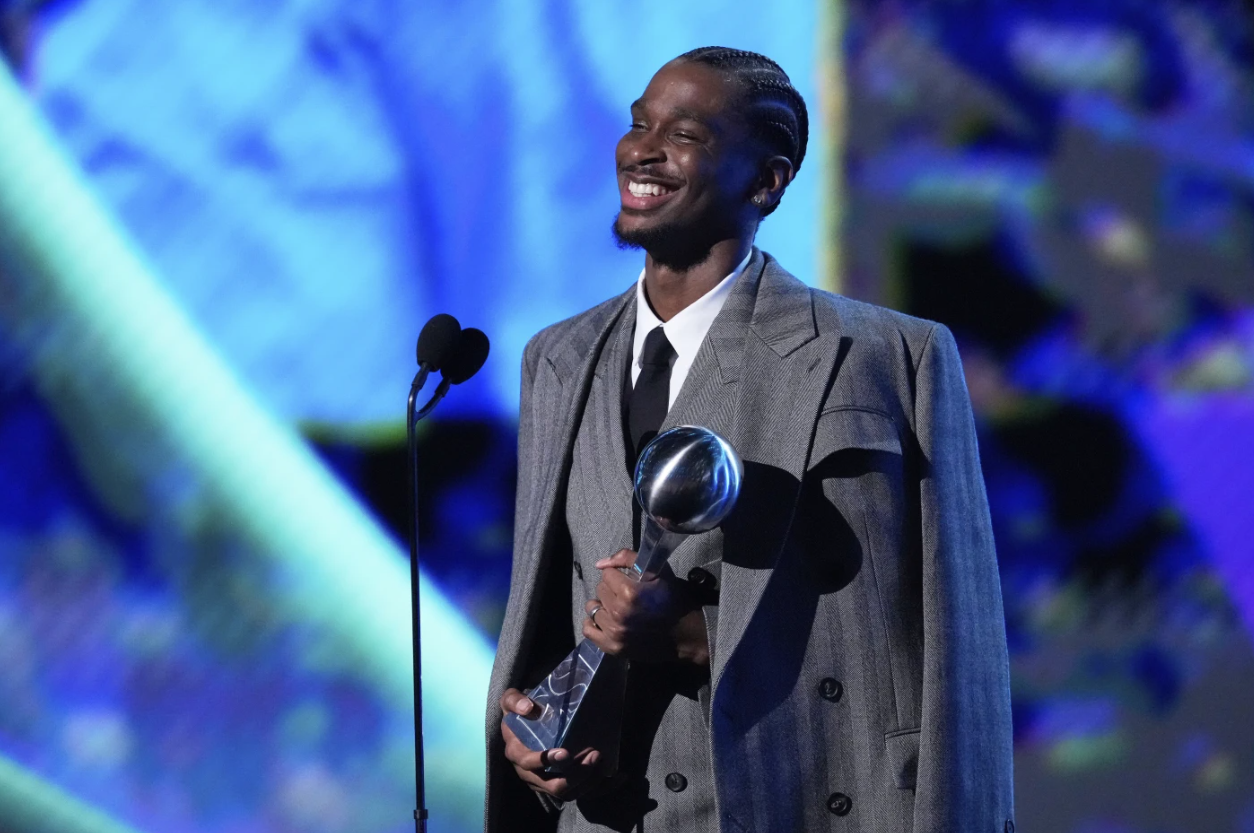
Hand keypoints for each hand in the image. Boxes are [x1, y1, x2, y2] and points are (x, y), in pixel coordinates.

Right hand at [499, 688, 603, 799]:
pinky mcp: (560, 783)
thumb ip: (515, 701)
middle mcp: (530, 773)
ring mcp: (546, 782)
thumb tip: (527, 707)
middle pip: (554, 785)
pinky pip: (581, 792)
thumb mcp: (510, 700)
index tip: (565, 754)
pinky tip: (618, 777)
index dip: (545, 761)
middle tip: (595, 756)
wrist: (524, 723)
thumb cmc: (519, 712)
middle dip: (577, 774)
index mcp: (517, 753)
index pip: (529, 763)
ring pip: (568, 793)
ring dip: (589, 782)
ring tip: (603, 762)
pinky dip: (600, 788)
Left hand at [582, 549, 709, 665]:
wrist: (685, 633)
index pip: (607, 574)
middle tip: (626, 595)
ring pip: (593, 608)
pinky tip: (606, 620)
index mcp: (630, 592)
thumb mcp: (657, 571)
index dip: (619, 575)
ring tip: (617, 608)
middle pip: (599, 590)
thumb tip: (600, 564)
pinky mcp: (613, 647)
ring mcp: (614, 632)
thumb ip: (627, 558)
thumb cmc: (671, 598)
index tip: (629, 580)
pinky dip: (594, 624)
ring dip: (604, 606)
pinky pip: (588, 631)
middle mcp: (619, 613)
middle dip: (611, 589)